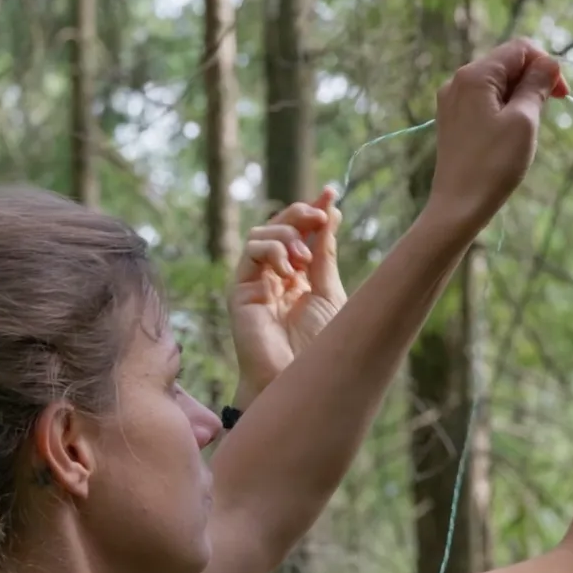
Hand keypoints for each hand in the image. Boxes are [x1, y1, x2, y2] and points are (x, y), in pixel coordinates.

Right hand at [231, 189, 346, 399]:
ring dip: (286, 235)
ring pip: (262, 234)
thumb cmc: (318, 346)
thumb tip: (332, 214)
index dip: (315, 210)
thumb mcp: (328, 292)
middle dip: (300, 214)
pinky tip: (287, 269)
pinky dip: (271, 250)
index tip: (332, 191)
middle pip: (279, 226)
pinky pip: (250, 253)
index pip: (303, 234)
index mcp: (299, 278)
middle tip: (320, 213)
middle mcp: (275, 278)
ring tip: (304, 260)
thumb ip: (324, 254)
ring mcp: (255, 284)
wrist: (301, 380)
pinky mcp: (239, 292)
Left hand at [425, 38, 568, 231]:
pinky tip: (510, 135)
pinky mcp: (452, 120)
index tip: (562, 95)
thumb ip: (536, 86)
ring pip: (497, 84)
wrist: (458, 207)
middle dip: (532, 82)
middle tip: (546, 113)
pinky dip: (504, 110)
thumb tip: (549, 62)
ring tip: (526, 129)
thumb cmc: (493, 165)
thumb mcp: (524, 121)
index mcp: (474, 75)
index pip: (519, 49)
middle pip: (506, 64)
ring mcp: (452, 101)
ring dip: (520, 98)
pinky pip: (484, 102)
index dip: (546, 66)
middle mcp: (457, 82)